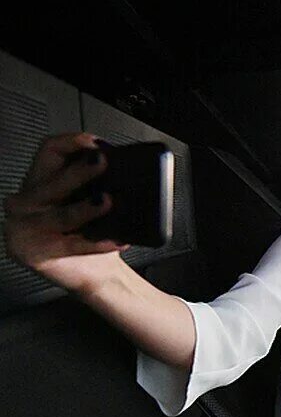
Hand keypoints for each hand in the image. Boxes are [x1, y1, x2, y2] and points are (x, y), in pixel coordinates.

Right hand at [3, 133, 128, 292]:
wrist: (92, 273)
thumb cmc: (92, 234)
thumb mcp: (90, 200)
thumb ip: (96, 181)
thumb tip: (118, 164)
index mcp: (40, 182)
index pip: (49, 151)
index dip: (71, 142)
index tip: (96, 143)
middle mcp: (27, 202)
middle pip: (52, 181)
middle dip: (80, 171)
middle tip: (102, 164)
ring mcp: (25, 227)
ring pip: (60, 214)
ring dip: (86, 208)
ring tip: (107, 202)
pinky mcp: (35, 253)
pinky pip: (72, 245)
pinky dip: (97, 243)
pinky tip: (117, 240)